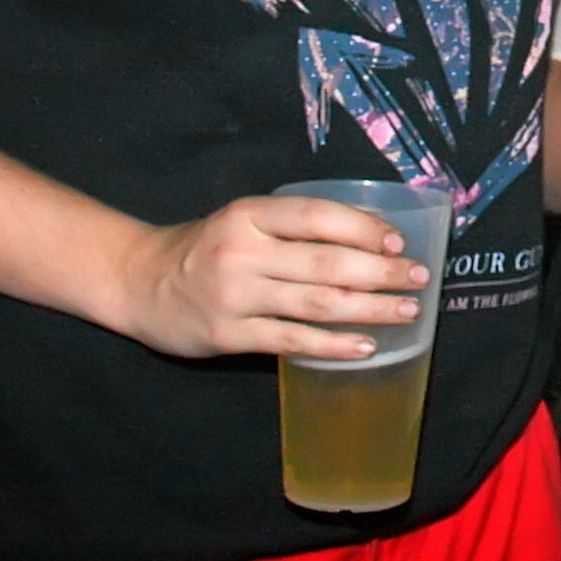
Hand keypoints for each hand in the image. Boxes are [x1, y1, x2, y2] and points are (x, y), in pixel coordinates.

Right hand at [114, 195, 428, 361]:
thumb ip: (295, 227)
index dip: (362, 228)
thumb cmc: (207, 248)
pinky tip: (365, 346)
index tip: (399, 241)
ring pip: (316, 303)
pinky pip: (293, 341)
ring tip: (407, 311)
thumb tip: (372, 233)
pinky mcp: (229, 334)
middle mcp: (243, 252)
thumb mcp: (245, 222)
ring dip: (369, 308)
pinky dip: (333, 345)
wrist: (141, 283)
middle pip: (326, 262)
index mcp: (250, 214)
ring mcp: (235, 295)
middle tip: (419, 277)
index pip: (317, 216)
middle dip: (381, 271)